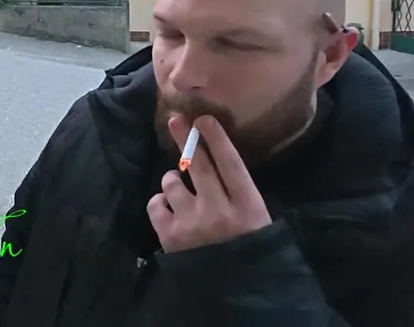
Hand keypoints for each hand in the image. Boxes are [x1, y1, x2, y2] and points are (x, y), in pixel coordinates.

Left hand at [147, 115, 271, 252]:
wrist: (236, 293)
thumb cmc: (249, 251)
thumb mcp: (258, 222)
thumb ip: (240, 193)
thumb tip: (219, 159)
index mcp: (248, 206)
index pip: (231, 163)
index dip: (216, 138)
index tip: (204, 118)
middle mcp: (219, 210)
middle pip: (199, 164)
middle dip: (185, 139)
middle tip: (176, 120)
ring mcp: (192, 222)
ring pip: (171, 181)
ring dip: (173, 180)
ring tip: (180, 190)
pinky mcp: (170, 236)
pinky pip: (155, 203)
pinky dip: (159, 201)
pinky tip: (168, 207)